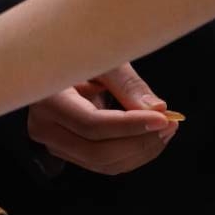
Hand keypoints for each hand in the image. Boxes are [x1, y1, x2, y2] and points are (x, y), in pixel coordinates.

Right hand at [26, 63, 176, 175]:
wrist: (53, 58)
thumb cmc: (76, 50)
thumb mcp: (100, 58)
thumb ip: (127, 84)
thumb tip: (159, 110)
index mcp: (46, 98)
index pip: (91, 124)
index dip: (130, 126)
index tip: (163, 118)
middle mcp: (43, 127)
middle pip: (97, 152)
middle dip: (140, 142)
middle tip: (170, 124)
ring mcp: (53, 142)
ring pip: (103, 163)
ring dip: (140, 151)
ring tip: (166, 128)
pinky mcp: (67, 150)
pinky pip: (103, 162)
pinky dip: (131, 153)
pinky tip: (150, 135)